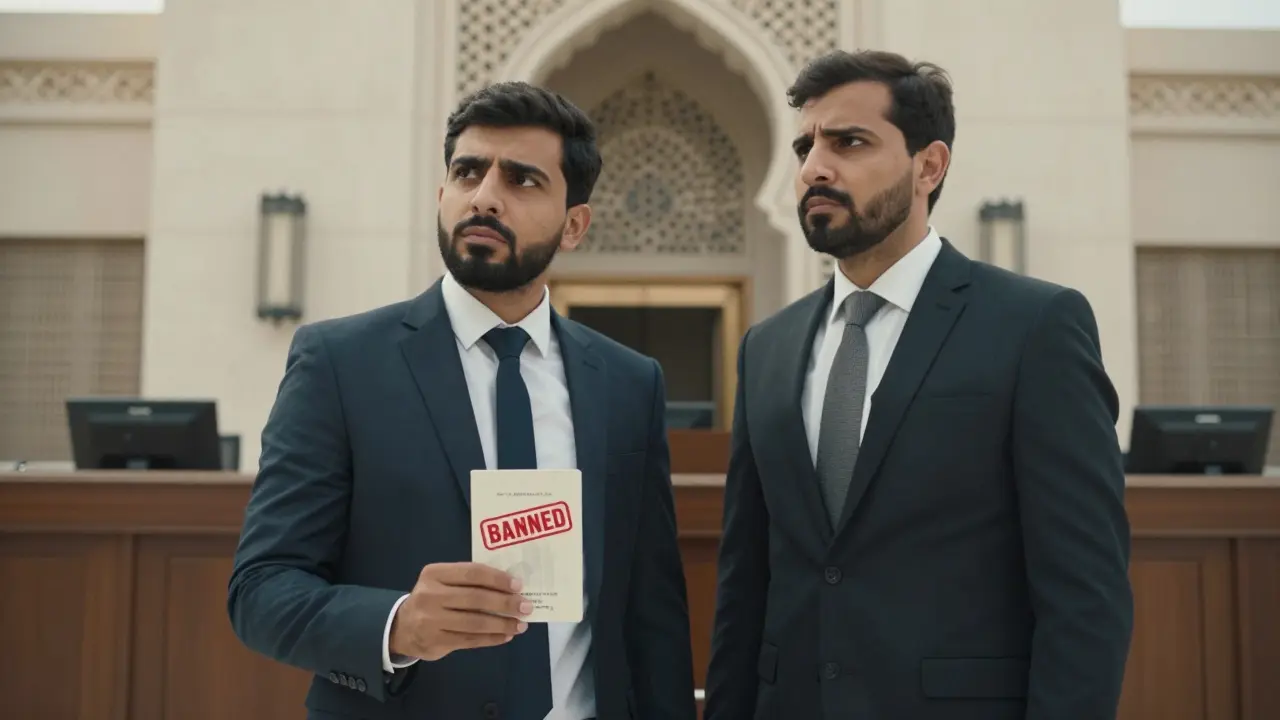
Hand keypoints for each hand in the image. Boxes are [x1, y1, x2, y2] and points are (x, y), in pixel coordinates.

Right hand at [389, 562, 531, 661]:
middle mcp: (431, 595)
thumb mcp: (442, 582)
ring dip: (502, 624)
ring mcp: (432, 621)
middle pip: (476, 598)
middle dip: (505, 603)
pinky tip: (506, 636)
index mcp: (434, 574)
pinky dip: (492, 638)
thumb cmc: (432, 598)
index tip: (518, 585)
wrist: (401, 627)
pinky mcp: (436, 642)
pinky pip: (470, 640)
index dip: (498, 578)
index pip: (472, 573)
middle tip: (526, 606)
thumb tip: (509, 586)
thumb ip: (468, 581)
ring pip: (475, 622)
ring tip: (520, 624)